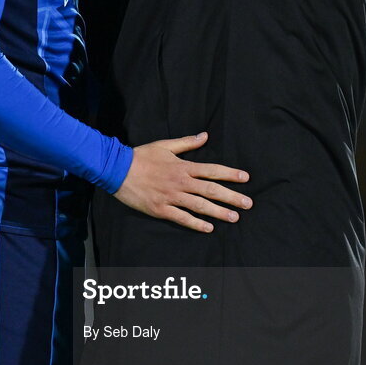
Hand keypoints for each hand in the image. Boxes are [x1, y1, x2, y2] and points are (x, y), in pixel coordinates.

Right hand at [114, 132, 250, 232]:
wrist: (117, 169)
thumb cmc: (141, 156)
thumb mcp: (165, 145)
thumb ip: (187, 143)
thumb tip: (205, 136)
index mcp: (183, 166)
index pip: (212, 170)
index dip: (230, 174)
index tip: (245, 178)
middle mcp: (181, 182)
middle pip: (211, 190)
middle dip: (232, 197)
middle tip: (248, 203)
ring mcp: (171, 197)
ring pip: (200, 206)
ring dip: (219, 212)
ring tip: (235, 217)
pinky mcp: (161, 209)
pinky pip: (182, 218)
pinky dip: (196, 224)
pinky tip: (209, 228)